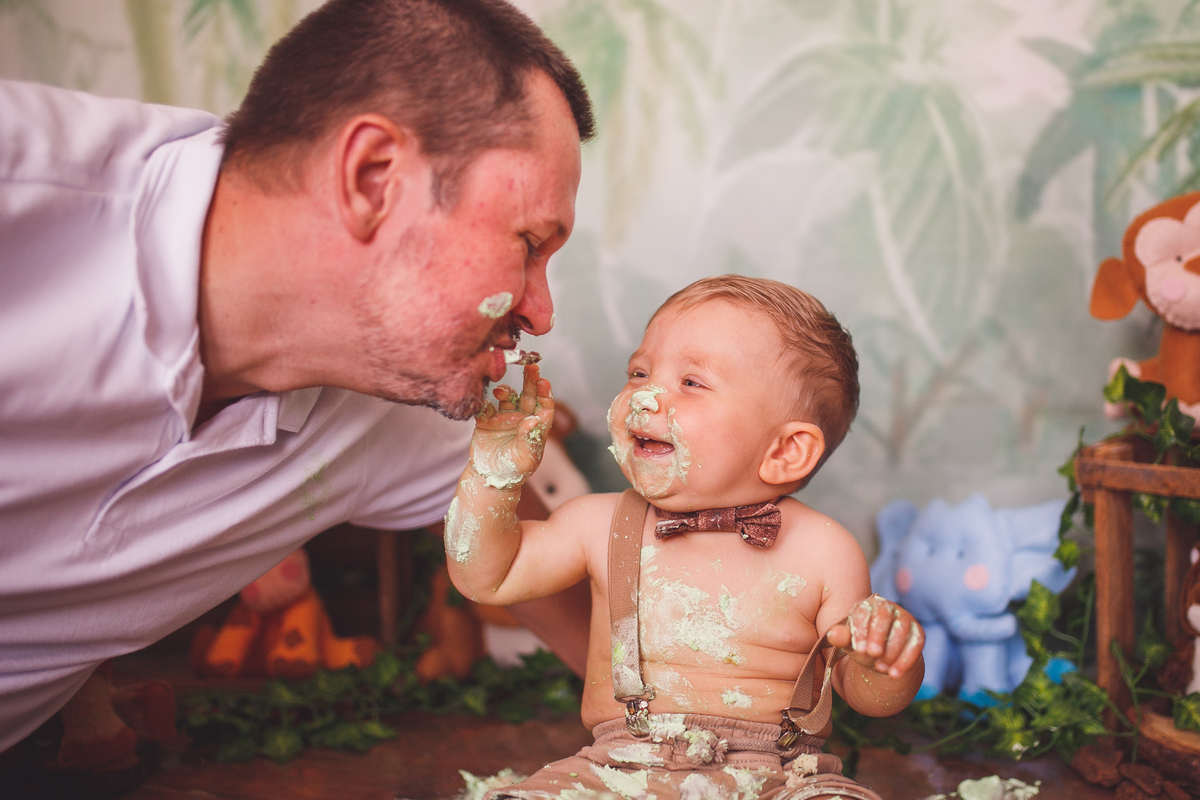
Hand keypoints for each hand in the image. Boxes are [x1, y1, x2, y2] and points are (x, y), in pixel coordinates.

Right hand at [469, 364, 553, 490]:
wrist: (492, 478)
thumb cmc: (515, 471)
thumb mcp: (526, 458)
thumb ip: (529, 438)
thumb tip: (533, 419)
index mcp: (536, 427)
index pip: (544, 406)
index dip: (545, 393)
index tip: (544, 381)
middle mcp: (522, 418)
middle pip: (528, 395)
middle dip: (530, 380)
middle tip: (531, 366)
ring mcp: (504, 418)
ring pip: (507, 397)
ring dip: (505, 391)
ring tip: (502, 392)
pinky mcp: (486, 421)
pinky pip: (485, 407)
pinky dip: (483, 402)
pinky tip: (484, 402)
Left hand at [827, 595, 923, 679]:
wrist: (884, 661)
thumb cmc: (864, 647)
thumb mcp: (851, 645)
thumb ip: (842, 639)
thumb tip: (832, 634)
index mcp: (867, 606)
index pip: (863, 611)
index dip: (861, 629)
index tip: (858, 648)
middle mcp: (887, 608)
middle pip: (884, 615)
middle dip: (878, 635)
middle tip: (872, 654)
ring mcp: (904, 619)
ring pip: (901, 629)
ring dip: (892, 650)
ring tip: (881, 667)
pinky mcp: (918, 633)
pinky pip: (916, 643)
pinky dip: (906, 659)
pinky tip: (895, 673)